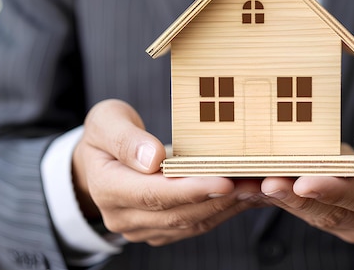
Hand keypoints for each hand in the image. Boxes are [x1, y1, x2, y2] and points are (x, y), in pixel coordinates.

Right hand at [72, 99, 265, 245]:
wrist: (95, 162)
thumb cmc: (103, 135)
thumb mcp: (106, 122)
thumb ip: (126, 139)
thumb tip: (152, 158)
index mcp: (107, 187)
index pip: (152, 194)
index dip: (190, 190)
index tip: (224, 181)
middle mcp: (122, 215)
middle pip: (177, 213)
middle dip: (219, 199)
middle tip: (254, 182)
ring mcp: (141, 227)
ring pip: (190, 223)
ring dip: (226, 207)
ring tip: (257, 188)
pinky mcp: (158, 230)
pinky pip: (194, 225)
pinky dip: (222, 211)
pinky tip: (245, 196)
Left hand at [260, 107, 353, 242]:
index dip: (333, 189)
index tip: (304, 181)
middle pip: (336, 212)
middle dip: (298, 199)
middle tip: (268, 183)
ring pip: (319, 217)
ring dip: (285, 201)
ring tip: (254, 185)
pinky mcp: (343, 225)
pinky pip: (312, 214)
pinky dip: (286, 201)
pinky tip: (260, 187)